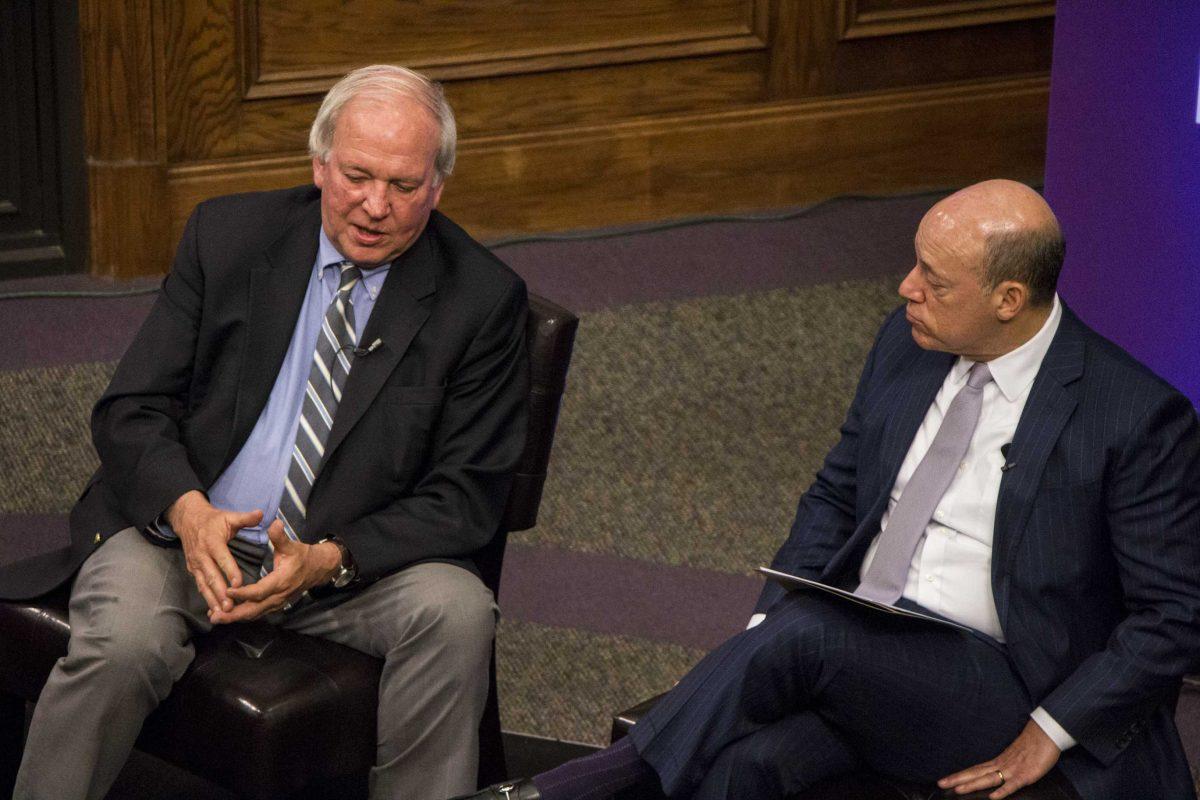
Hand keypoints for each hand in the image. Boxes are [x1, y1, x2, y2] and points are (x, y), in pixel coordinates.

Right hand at [166, 490, 261, 614]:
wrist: (188, 520)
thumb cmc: (213, 520)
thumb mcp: (229, 516)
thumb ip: (245, 518)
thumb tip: (262, 514)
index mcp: (212, 542)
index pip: (222, 559)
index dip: (230, 571)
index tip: (239, 584)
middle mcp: (202, 555)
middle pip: (212, 576)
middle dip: (221, 593)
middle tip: (231, 607)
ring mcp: (196, 564)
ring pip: (204, 585)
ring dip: (213, 599)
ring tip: (223, 613)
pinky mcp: (193, 570)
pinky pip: (200, 586)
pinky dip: (206, 598)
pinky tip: (214, 609)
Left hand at [212, 520, 340, 623]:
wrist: (317, 569)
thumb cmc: (302, 556)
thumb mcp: (292, 545)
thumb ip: (280, 537)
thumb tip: (274, 524)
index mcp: (281, 581)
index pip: (260, 592)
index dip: (243, 593)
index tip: (227, 591)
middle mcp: (278, 596)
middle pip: (254, 610)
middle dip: (234, 614)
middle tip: (215, 616)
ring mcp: (277, 603)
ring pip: (254, 614)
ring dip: (235, 617)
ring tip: (216, 618)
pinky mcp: (275, 606)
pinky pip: (257, 613)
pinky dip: (242, 616)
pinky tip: (228, 615)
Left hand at [938, 720, 1060, 797]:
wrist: (1046, 734)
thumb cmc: (1032, 746)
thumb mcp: (1014, 757)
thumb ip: (1003, 766)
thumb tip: (994, 773)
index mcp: (998, 762)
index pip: (974, 770)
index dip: (959, 775)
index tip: (945, 780)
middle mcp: (1001, 765)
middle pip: (976, 773)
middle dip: (958, 779)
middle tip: (940, 783)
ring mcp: (1012, 770)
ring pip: (988, 778)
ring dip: (972, 784)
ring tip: (957, 790)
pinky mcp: (1026, 775)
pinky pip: (1012, 784)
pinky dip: (1002, 790)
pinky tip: (993, 797)